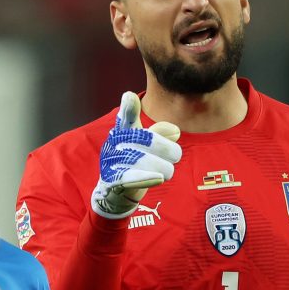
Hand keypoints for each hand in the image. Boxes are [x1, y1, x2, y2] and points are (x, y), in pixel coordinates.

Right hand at [92, 92, 181, 218]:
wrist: (115, 193)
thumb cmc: (135, 163)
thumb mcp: (147, 146)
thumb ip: (160, 134)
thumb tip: (174, 131)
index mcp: (123, 131)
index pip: (126, 117)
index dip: (128, 108)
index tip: (129, 96)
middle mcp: (115, 143)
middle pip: (149, 140)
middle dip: (168, 149)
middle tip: (176, 156)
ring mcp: (112, 161)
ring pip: (147, 161)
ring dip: (164, 168)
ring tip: (166, 171)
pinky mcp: (113, 180)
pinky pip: (133, 178)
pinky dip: (147, 178)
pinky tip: (159, 178)